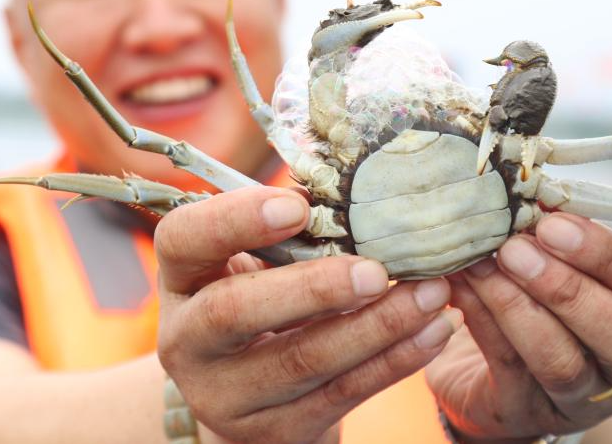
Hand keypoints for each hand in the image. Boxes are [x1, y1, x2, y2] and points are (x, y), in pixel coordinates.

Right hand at [156, 186, 460, 443]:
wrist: (254, 396)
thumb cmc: (263, 298)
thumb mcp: (255, 263)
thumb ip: (286, 232)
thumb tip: (352, 191)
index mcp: (179, 278)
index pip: (182, 239)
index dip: (235, 220)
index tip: (296, 206)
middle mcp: (185, 341)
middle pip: (234, 312)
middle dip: (313, 288)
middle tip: (378, 269)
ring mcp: (224, 395)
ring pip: (302, 360)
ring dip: (377, 326)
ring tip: (431, 292)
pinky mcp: (273, 432)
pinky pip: (340, 394)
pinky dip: (393, 360)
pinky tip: (432, 332)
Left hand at [426, 213, 611, 441]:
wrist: (489, 359)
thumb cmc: (543, 288)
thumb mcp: (566, 258)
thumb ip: (562, 229)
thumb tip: (532, 189)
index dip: (606, 253)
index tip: (554, 222)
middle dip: (565, 287)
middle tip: (516, 249)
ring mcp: (584, 396)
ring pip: (561, 359)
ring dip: (516, 306)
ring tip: (481, 265)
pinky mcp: (529, 413)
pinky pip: (509, 367)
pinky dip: (482, 322)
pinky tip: (459, 287)